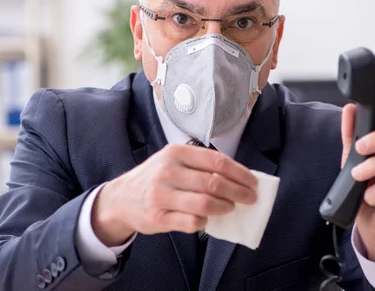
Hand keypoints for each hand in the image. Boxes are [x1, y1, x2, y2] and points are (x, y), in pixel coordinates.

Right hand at [91, 144, 257, 246]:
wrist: (121, 198)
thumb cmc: (155, 178)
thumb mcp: (172, 160)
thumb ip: (200, 165)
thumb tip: (238, 176)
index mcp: (176, 152)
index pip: (217, 161)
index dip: (240, 173)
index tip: (253, 182)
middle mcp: (167, 171)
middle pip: (214, 183)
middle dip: (239, 192)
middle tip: (250, 198)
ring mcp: (161, 195)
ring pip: (205, 204)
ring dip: (225, 207)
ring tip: (230, 207)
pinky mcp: (159, 217)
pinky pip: (192, 222)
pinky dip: (206, 221)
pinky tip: (207, 218)